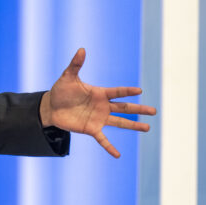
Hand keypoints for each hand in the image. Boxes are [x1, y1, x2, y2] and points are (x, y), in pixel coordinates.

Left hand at [39, 48, 156, 157]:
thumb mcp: (68, 77)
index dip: (127, 91)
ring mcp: (99, 118)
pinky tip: (118, 155)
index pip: (117, 92)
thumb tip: (82, 49)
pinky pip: (103, 139)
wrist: (51, 107)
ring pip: (120, 122)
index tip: (140, 90)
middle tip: (154, 111)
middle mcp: (103, 106)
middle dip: (139, 109)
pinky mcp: (91, 129)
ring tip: (147, 128)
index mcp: (99, 93)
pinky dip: (109, 147)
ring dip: (133, 125)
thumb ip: (76, 64)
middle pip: (125, 108)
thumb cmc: (61, 90)